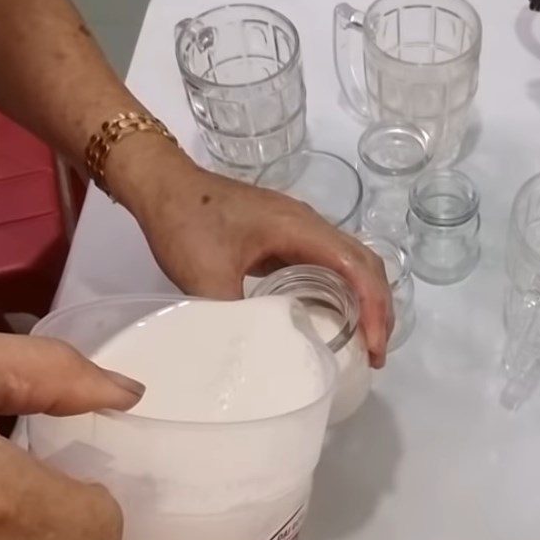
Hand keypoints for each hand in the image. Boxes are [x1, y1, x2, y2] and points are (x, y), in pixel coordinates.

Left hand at [109, 138, 392, 367]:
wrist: (161, 182)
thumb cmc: (185, 220)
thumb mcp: (204, 275)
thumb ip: (232, 317)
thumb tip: (251, 358)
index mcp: (300, 229)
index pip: (357, 268)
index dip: (374, 310)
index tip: (374, 350)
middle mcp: (309, 226)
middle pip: (366, 264)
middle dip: (379, 309)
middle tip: (374, 354)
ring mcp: (299, 229)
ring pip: (350, 263)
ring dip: (364, 300)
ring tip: (361, 342)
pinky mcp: (285, 237)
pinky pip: (327, 265)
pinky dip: (341, 293)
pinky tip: (329, 319)